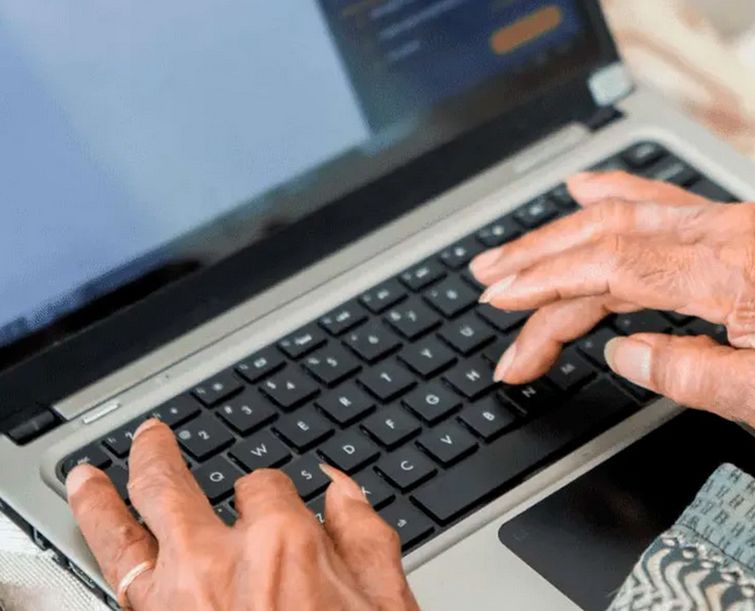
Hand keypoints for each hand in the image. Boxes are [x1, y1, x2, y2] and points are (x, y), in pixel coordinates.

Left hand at [65, 418, 418, 610]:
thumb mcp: (388, 605)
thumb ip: (366, 537)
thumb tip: (342, 489)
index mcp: (284, 545)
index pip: (265, 484)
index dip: (269, 490)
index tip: (272, 499)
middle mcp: (216, 563)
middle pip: (169, 486)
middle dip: (157, 455)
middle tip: (152, 440)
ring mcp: (170, 603)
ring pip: (118, 533)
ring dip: (99, 498)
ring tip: (88, 477)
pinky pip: (113, 585)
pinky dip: (103, 558)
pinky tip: (103, 549)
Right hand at [471, 171, 754, 441]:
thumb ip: (690, 375)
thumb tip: (624, 351)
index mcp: (731, 279)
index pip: (612, 278)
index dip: (548, 294)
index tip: (506, 316)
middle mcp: (727, 236)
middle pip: (607, 240)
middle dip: (536, 265)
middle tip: (486, 289)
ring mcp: (736, 222)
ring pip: (628, 216)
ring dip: (562, 233)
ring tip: (510, 252)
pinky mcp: (747, 224)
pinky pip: (666, 199)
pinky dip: (616, 193)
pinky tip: (585, 189)